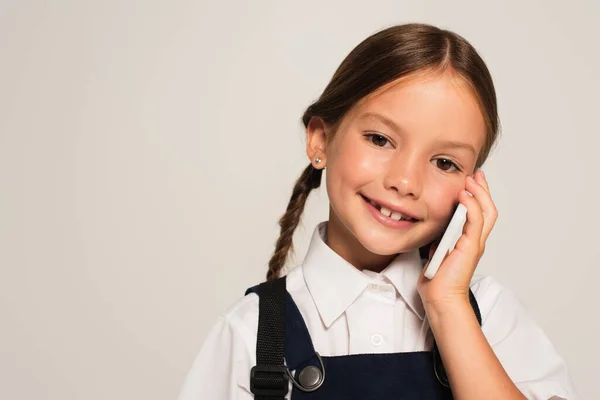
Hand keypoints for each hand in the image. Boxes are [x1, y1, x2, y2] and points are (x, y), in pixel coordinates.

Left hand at [417, 170, 497, 315]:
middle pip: (488, 209)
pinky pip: (475, 221)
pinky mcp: (470, 247)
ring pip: (486, 212)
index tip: (470, 181)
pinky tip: (464, 195)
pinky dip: (472, 206)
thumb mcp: (436, 253)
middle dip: (483, 189)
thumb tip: (434, 231)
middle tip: (476, 174)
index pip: (479, 213)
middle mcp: (475, 241)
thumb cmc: (438, 281)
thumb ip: (439, 240)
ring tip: (471, 180)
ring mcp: (475, 243)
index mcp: (468, 241)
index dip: (477, 196)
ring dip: (480, 193)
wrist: (441, 298)